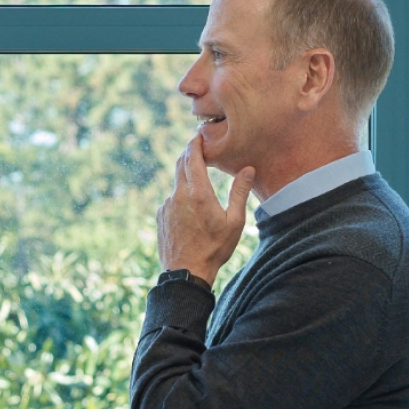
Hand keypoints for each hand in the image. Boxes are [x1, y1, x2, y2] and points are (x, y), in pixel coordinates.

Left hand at [156, 136, 255, 287]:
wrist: (186, 272)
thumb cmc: (214, 248)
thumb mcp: (234, 222)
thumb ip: (239, 192)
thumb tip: (248, 169)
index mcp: (198, 193)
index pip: (192, 158)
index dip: (195, 144)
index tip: (199, 136)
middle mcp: (178, 195)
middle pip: (180, 165)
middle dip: (189, 154)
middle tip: (199, 149)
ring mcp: (167, 205)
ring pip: (176, 184)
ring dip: (187, 179)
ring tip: (201, 187)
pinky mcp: (160, 216)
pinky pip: (171, 199)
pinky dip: (181, 197)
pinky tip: (191, 212)